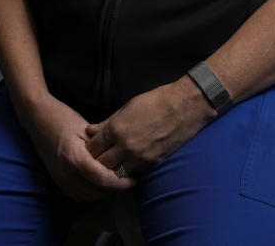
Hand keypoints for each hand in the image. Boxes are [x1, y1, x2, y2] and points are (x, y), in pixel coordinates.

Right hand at [17, 94, 133, 199]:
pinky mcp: (58, 180)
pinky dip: (93, 192)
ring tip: (117, 181)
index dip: (120, 183)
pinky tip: (101, 182)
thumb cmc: (63, 118)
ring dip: (104, 192)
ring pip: (89, 196)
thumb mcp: (86, 129)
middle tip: (128, 179)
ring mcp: (60, 178)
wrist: (38, 119)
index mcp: (74, 158)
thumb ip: (102, 147)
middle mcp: (65, 172)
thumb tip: (122, 159)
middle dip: (115, 188)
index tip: (133, 179)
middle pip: (97, 191)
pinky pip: (79, 195)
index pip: (103, 180)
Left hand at [85, 76, 215, 177]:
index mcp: (116, 128)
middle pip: (101, 164)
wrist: (184, 107)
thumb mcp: (127, 107)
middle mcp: (125, 145)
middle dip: (98, 161)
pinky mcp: (151, 163)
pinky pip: (133, 173)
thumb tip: (90, 131)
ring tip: (114, 163)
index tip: (93, 147)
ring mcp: (139, 156)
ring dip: (113, 169)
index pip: (92, 148)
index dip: (90, 148)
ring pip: (116, 173)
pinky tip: (129, 164)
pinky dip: (128, 171)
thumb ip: (107, 122)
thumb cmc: (155, 102)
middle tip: (101, 158)